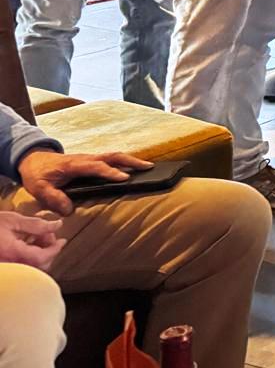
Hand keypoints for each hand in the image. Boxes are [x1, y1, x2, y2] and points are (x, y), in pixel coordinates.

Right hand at [0, 210, 63, 267]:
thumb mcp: (13, 220)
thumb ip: (37, 224)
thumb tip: (57, 225)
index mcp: (13, 252)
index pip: (42, 257)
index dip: (55, 249)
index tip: (62, 241)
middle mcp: (9, 265)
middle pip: (39, 266)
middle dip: (48, 250)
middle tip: (47, 235)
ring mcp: (6, 268)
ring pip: (30, 268)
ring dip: (39, 253)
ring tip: (35, 236)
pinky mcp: (4, 268)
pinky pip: (21, 267)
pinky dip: (28, 257)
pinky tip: (25, 243)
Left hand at [17, 148, 151, 215]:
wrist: (33, 160)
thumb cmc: (38, 174)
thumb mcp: (39, 188)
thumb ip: (53, 199)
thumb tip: (69, 210)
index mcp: (74, 165)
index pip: (95, 167)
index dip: (110, 172)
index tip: (124, 178)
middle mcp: (85, 159)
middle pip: (112, 156)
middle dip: (130, 161)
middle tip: (148, 167)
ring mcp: (90, 158)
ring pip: (114, 156)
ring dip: (131, 160)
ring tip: (148, 167)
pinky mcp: (92, 161)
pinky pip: (111, 159)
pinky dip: (124, 162)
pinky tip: (133, 168)